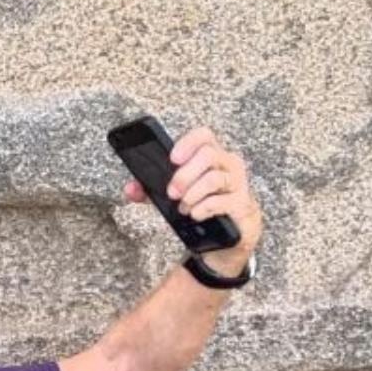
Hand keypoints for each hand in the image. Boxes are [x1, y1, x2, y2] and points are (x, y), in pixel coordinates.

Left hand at [123, 126, 263, 278]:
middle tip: (172, 193)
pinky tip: (195, 214)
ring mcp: (237, 183)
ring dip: (192, 194)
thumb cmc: (203, 206)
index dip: (188, 143)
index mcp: (211, 156)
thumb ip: (151, 191)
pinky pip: (221, 201)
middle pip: (208, 154)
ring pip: (214, 178)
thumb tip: (130, 189)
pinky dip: (203, 208)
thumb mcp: (175, 196)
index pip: (204, 136)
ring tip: (183, 207)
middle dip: (184, 174)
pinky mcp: (241, 203)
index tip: (172, 159)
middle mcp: (227, 164)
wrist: (232, 234)